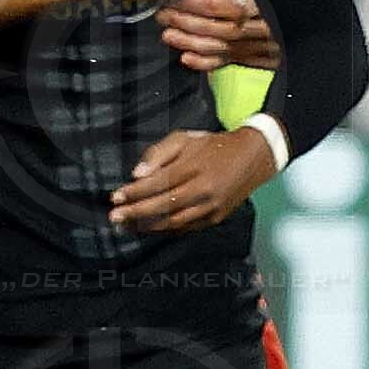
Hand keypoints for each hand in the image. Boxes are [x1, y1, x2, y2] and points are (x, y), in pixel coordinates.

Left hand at [109, 125, 276, 232]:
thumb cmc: (213, 145)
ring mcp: (212, 206)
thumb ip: (158, 153)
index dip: (135, 192)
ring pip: (175, 221)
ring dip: (148, 226)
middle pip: (164, 205)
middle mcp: (205, 189)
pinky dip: (166, 230)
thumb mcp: (185, 139)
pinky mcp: (217, 217)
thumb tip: (137, 174)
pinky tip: (149, 228)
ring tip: (126, 226)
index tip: (114, 197)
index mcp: (195, 167)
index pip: (159, 182)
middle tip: (114, 217)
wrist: (255, 157)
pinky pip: (187, 227)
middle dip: (136, 212)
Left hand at [158, 0, 279, 73]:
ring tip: (168, 34)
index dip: (197, 5)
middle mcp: (255, 27)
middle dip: (186, 22)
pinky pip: (222, 63)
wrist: (287, 15)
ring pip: (217, 47)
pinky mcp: (244, 56)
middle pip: (217, 28)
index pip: (220, 7)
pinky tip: (186, 57)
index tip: (178, 0)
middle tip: (166, 15)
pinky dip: (202, 62)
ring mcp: (250, 44)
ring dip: (188, 42)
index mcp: (255, 5)